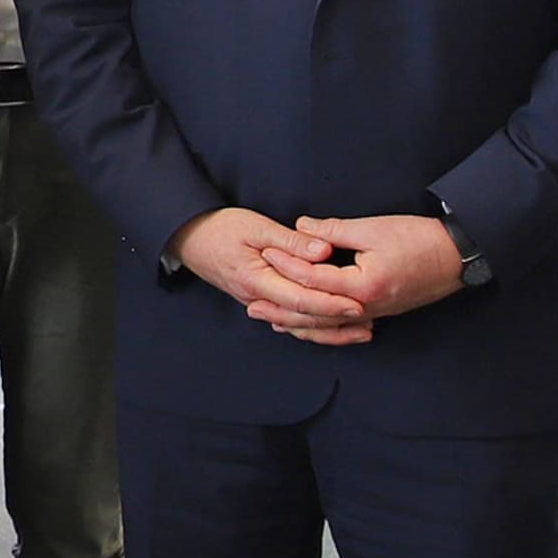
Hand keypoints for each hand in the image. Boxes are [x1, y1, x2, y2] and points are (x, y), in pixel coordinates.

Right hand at [169, 207, 372, 344]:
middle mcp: (256, 298)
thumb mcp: (256, 226)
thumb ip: (290, 242)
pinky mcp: (259, 301)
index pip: (300, 299)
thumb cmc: (220, 228)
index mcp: (256, 280)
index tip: (358, 304)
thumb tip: (322, 252)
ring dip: (328, 330)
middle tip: (369, 321)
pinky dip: (312, 326)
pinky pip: (288, 321)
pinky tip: (330, 327)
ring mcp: (257, 302)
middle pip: (301, 319)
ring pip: (296, 326)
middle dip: (336, 322)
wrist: (188, 238)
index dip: (330, 303)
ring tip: (359, 330)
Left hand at [270, 213, 466, 324]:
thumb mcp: (373, 228)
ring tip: (271, 321)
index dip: (286, 265)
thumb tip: (300, 227)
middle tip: (250, 305)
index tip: (264, 254)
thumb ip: (332, 230)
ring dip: (298, 324)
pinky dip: (322, 326)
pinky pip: (343, 325)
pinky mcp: (379, 312)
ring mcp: (374, 313)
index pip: (313, 279)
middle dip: (282, 309)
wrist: (459, 256)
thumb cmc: (419, 239)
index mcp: (362, 285)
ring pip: (328, 325)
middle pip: (315, 313)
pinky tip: (308, 325)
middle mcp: (366, 307)